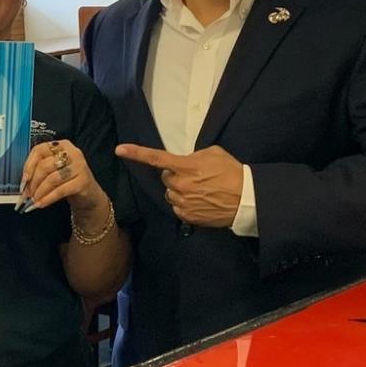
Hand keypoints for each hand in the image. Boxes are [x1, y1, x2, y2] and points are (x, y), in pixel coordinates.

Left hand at [19, 139, 105, 219]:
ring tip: (34, 201)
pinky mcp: (83, 182)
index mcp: (62, 145)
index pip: (39, 150)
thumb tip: (23, 185)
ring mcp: (79, 166)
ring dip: (40, 192)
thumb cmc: (67, 181)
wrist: (88, 195)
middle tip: (27, 195)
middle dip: (33, 183)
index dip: (28, 166)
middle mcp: (72, 153)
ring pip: (52, 179)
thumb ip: (39, 171)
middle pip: (44, 166)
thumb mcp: (53, 171)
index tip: (23, 181)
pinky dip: (48, 198)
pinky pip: (61, 190)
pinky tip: (41, 204)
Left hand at [119, 143, 242, 228]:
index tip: (119, 150)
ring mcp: (182, 202)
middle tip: (195, 177)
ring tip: (201, 190)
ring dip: (180, 190)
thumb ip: (194, 156)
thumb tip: (186, 162)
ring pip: (170, 193)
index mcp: (186, 166)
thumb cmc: (232, 173)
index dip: (136, 153)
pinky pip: (177, 207)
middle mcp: (180, 185)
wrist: (246, 199)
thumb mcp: (214, 153)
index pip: (156, 158)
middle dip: (175, 176)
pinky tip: (201, 201)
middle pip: (165, 178)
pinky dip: (185, 203)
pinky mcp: (187, 216)